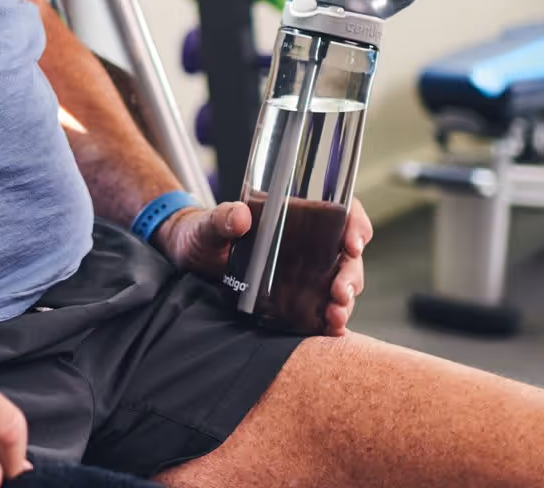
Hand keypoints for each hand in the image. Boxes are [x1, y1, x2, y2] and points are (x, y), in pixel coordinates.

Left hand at [153, 196, 373, 334]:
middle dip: (350, 275)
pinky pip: (321, 307)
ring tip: (335, 317)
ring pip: (339, 283)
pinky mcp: (293, 297)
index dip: (355, 225)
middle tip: (340, 293)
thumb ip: (222, 219)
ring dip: (344, 302)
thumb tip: (240, 217)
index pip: (341, 212)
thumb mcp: (209, 224)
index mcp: (296, 215)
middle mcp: (307, 244)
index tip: (352, 244)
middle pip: (345, 256)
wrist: (189, 257)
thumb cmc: (202, 232)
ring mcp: (303, 272)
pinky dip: (330, 320)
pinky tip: (331, 331)